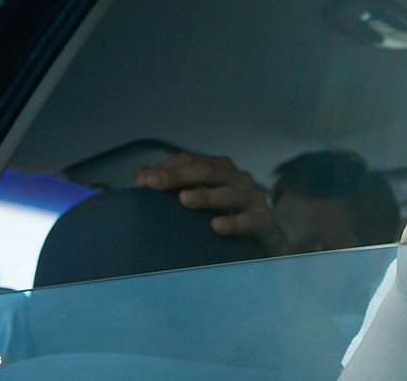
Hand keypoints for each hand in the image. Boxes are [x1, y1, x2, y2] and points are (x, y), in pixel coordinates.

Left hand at [133, 151, 286, 254]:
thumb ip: (173, 187)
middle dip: (179, 176)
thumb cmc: (228, 218)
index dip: (167, 167)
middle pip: (208, 171)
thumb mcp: (200, 201)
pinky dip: (233, 223)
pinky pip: (249, 220)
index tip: (143, 181)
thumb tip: (140, 175)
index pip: (192, 160)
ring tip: (184, 199)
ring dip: (206, 195)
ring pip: (229, 193)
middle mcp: (238, 179)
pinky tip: (216, 227)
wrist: (267, 246)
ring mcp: (253, 199)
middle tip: (154, 184)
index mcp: (222, 170)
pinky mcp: (264, 221)